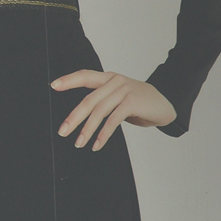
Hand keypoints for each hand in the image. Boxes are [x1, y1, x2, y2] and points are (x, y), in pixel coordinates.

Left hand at [51, 70, 176, 149]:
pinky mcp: (133, 102)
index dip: (69, 80)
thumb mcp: (120, 98)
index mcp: (110, 78)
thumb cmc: (141, 104)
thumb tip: (81, 115)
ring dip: (88, 129)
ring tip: (79, 143)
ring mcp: (125, 90)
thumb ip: (103, 100)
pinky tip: (97, 144)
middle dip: (74, 117)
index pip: (86, 76)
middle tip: (63, 131)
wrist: (166, 106)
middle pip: (89, 100)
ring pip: (100, 111)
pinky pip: (113, 119)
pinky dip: (104, 134)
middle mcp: (116, 81)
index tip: (53, 86)